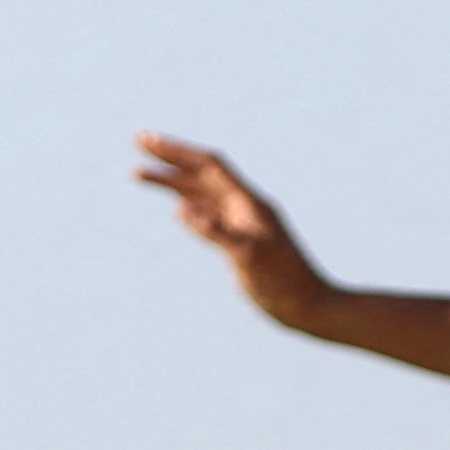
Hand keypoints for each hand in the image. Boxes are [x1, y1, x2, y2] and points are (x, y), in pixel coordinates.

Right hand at [135, 135, 334, 332]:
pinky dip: (190, 204)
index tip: (148, 142)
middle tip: (138, 142)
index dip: (177, 151)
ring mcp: (243, 223)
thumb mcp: (248, 257)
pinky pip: (210, 213)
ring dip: (173, 181)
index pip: (208, 165)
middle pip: (202, 172)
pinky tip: (177, 209)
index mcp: (248, 203)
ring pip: (203, 192)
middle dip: (170, 157)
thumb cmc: (283, 284)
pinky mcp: (241, 241)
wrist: (311, 307)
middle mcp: (245, 206)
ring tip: (140, 174)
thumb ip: (215, 232)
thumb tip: (181, 209)